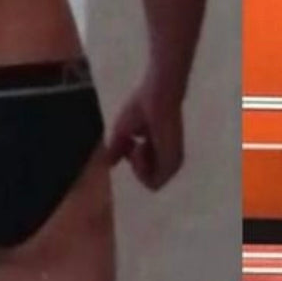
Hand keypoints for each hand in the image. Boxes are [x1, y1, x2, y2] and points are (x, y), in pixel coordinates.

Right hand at [107, 74, 184, 190]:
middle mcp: (170, 157)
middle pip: (149, 177)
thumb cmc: (142, 106)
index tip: (130, 142)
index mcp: (162, 149)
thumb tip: (108, 164)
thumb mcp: (122, 132)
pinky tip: (141, 148)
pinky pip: (153, 183)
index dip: (133, 160)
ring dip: (138, 167)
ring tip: (138, 145)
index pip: (147, 169)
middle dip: (135, 166)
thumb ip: (117, 150)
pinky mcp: (173, 162)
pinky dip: (141, 169)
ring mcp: (173, 161)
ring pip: (151, 183)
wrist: (156, 97)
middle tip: (134, 145)